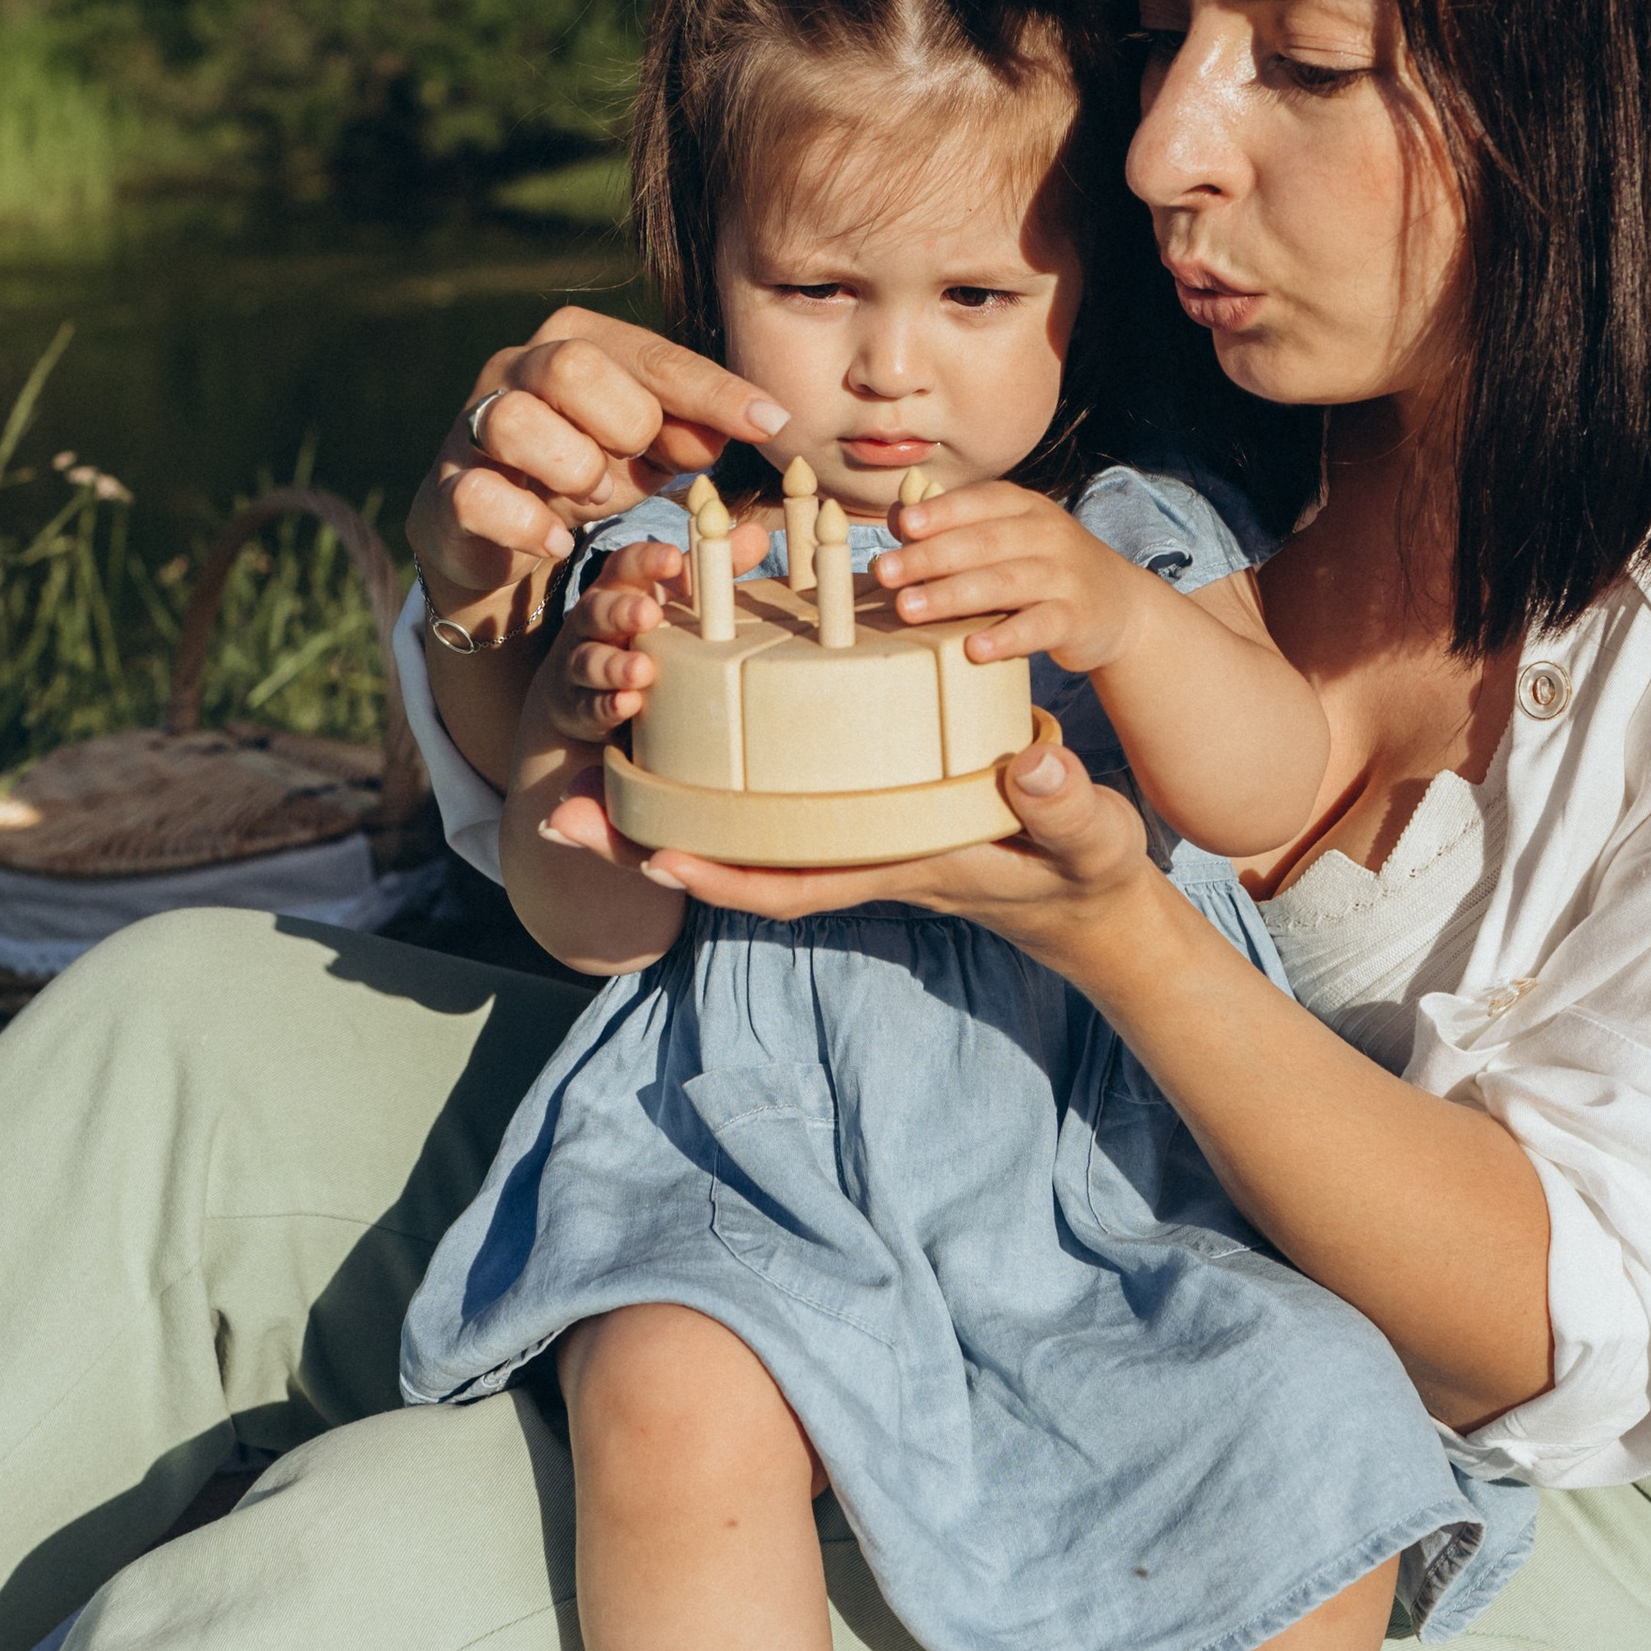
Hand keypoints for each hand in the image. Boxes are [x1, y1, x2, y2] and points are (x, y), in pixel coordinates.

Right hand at [407, 307, 788, 608]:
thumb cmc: (588, 473)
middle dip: (625, 424)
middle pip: (571, 366)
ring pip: (514, 421)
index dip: (713, 392)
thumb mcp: (651, 453)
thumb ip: (696, 435)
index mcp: (574, 341)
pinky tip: (559, 541)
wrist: (501, 534)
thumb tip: (753, 421)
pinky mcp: (446, 489)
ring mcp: (471, 426)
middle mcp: (515, 367)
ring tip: (596, 498)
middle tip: (639, 466)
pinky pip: (478, 495)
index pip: (652, 356)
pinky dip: (529, 524)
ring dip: (574, 470)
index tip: (770, 423)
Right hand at [536, 544, 690, 745]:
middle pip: (599, 608)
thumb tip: (757, 535)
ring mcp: (581, 662)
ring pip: (590, 659)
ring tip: (643, 670)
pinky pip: (589, 705)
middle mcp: (593, 621)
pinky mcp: (579, 705)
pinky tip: (627, 705)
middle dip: (622, 610)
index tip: (673, 558)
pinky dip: (608, 705)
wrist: (584, 691)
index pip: (625, 565)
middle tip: (650, 614)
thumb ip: (709, 571)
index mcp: (618, 588)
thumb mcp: (672, 599)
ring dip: (615, 665)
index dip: (646, 560)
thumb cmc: (642, 632)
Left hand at [545, 737, 1161, 971]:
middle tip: (562, 818)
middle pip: (736, 861)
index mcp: (895, 863)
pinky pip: (771, 809)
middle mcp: (854, 854)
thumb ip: (1063, 804)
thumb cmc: (1082, 871)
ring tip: (585, 780)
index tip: (657, 854)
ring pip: (740, 834)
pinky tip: (678, 754)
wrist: (1088, 896)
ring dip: (662, 812)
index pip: (794, 881)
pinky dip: (717, 788)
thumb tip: (1031, 765)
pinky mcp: (858, 813)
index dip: (724, 873)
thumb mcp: (1086, 836)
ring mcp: (849, 836)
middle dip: (649, 845)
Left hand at [871, 484, 1169, 674]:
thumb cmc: (1043, 568)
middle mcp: (1048, 535)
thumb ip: (958, 529)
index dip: (941, 512)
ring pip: (1004, 583)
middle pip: (983, 543)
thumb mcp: (1008, 538)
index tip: (904, 526)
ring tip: (908, 607)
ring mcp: (1065, 576)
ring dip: (952, 595)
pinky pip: (1038, 627)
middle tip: (885, 572)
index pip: (980, 502)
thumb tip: (897, 520)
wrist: (1118, 604)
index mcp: (1026, 507)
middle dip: (930, 557)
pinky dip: (1005, 637)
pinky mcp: (1076, 618)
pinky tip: (973, 648)